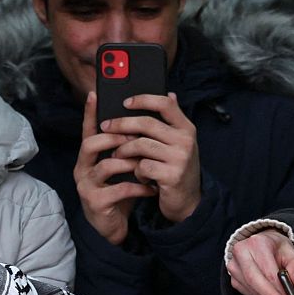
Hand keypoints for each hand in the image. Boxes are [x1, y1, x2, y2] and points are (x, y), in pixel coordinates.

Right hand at [73, 91, 151, 244]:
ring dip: (129, 162)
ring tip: (145, 163)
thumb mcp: (123, 168)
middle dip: (114, 137)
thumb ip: (128, 148)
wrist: (114, 228)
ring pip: (106, 165)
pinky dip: (138, 187)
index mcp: (89, 157)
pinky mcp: (96, 203)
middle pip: (91, 144)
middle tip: (134, 136)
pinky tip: (151, 187)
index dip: (90, 112)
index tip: (95, 93)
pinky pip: (119, 189)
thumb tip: (145, 120)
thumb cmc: (119, 193)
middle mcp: (83, 169)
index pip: (88, 130)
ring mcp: (87, 186)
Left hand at [101, 93, 201, 224]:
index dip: (143, 99)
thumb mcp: (177, 143)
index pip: (165, 103)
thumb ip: (170, 122)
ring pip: (140, 144)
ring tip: (118, 155)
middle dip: (121, 124)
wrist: (188, 201)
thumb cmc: (175, 168)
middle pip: (146, 122)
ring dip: (123, 150)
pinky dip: (136, 171)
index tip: (125, 102)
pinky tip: (139, 176)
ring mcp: (180, 158)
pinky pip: (142, 166)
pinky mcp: (172, 176)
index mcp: (186, 128)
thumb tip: (169, 93)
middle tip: (105, 127)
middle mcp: (185, 140)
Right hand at [225, 231, 293, 294]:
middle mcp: (241, 253)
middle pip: (255, 282)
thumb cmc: (276, 248)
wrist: (260, 244)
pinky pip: (249, 293)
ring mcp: (234, 266)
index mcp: (257, 243)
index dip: (278, 290)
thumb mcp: (291, 252)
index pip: (267, 271)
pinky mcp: (233, 278)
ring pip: (252, 290)